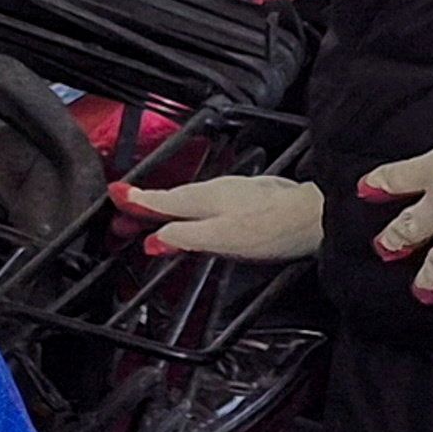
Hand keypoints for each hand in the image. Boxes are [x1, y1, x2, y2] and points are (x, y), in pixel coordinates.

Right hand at [118, 170, 317, 263]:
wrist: (317, 216)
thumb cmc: (275, 228)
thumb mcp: (222, 238)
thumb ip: (185, 238)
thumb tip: (155, 240)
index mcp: (203, 200)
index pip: (159, 200)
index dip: (135, 202)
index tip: (115, 197)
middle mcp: (215, 191)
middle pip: (170, 200)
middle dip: (144, 207)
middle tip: (123, 218)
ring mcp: (233, 192)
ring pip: (188, 199)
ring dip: (165, 207)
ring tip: (149, 217)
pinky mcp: (248, 197)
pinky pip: (206, 200)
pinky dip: (189, 207)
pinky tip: (194, 215)